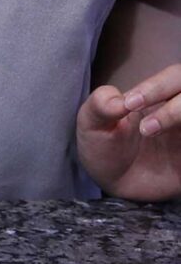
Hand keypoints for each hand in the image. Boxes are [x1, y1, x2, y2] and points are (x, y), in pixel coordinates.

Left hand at [77, 65, 180, 199]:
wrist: (115, 186)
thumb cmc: (106, 148)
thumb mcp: (92, 125)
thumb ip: (99, 105)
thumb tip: (117, 100)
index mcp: (160, 95)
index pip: (173, 78)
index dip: (156, 87)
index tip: (130, 104)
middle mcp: (180, 109)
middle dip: (174, 104)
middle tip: (144, 126)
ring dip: (178, 115)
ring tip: (148, 132)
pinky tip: (171, 154)